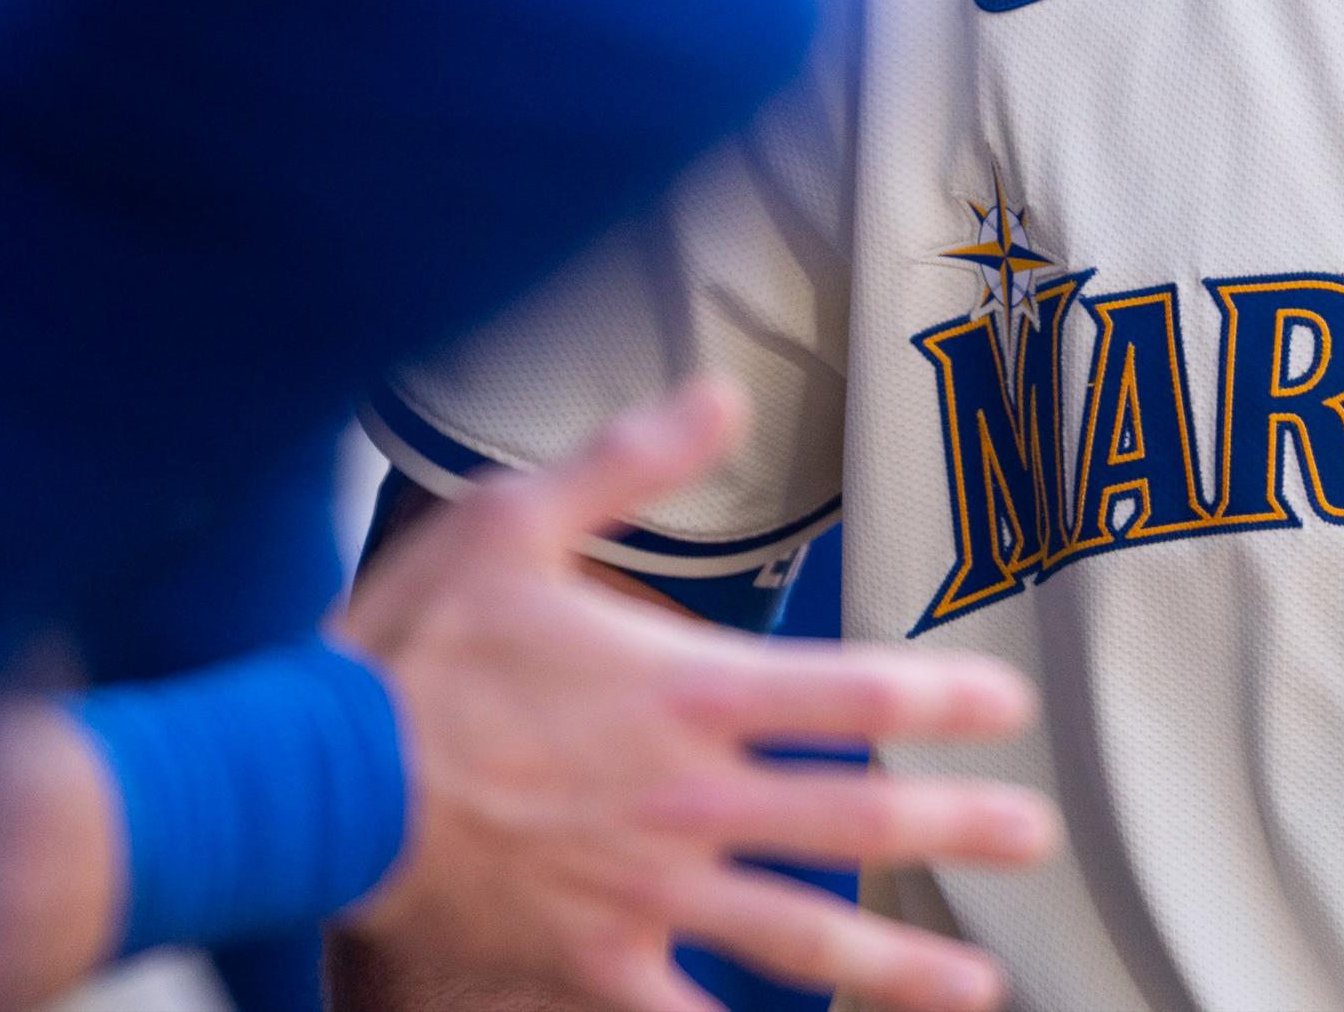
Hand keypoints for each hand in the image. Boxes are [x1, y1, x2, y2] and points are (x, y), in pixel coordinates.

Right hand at [339, 376, 1053, 1011]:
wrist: (306, 789)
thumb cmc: (408, 651)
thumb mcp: (514, 521)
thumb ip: (630, 460)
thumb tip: (722, 390)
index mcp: (686, 693)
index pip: (851, 688)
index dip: (942, 696)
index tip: (1012, 707)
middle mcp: (688, 802)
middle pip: (858, 819)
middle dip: (959, 830)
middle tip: (1037, 838)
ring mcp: (646, 896)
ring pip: (801, 942)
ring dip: (899, 970)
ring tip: (978, 988)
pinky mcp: (588, 970)